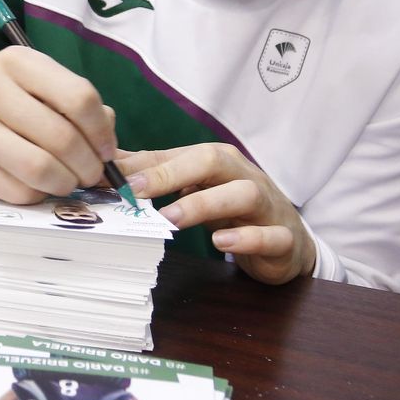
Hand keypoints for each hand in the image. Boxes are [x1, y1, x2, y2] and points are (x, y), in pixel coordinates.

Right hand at [0, 46, 116, 203]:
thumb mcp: (23, 85)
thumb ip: (68, 102)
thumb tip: (109, 137)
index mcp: (15, 61)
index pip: (79, 97)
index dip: (102, 132)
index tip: (106, 150)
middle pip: (62, 137)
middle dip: (88, 166)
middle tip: (91, 175)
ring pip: (40, 168)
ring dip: (64, 184)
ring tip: (65, 183)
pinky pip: (16, 190)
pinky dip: (36, 195)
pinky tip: (34, 188)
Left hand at [118, 143, 314, 284]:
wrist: (288, 242)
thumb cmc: (235, 211)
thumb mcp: (197, 190)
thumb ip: (160, 176)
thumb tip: (114, 165)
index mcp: (220, 162)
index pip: (181, 155)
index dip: (146, 166)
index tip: (112, 178)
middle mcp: (244, 176)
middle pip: (213, 161)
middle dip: (172, 173)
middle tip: (136, 192)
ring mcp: (267, 206)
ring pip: (242, 194)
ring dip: (204, 204)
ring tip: (170, 218)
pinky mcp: (282, 239)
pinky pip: (270, 236)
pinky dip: (246, 238)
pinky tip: (220, 244)